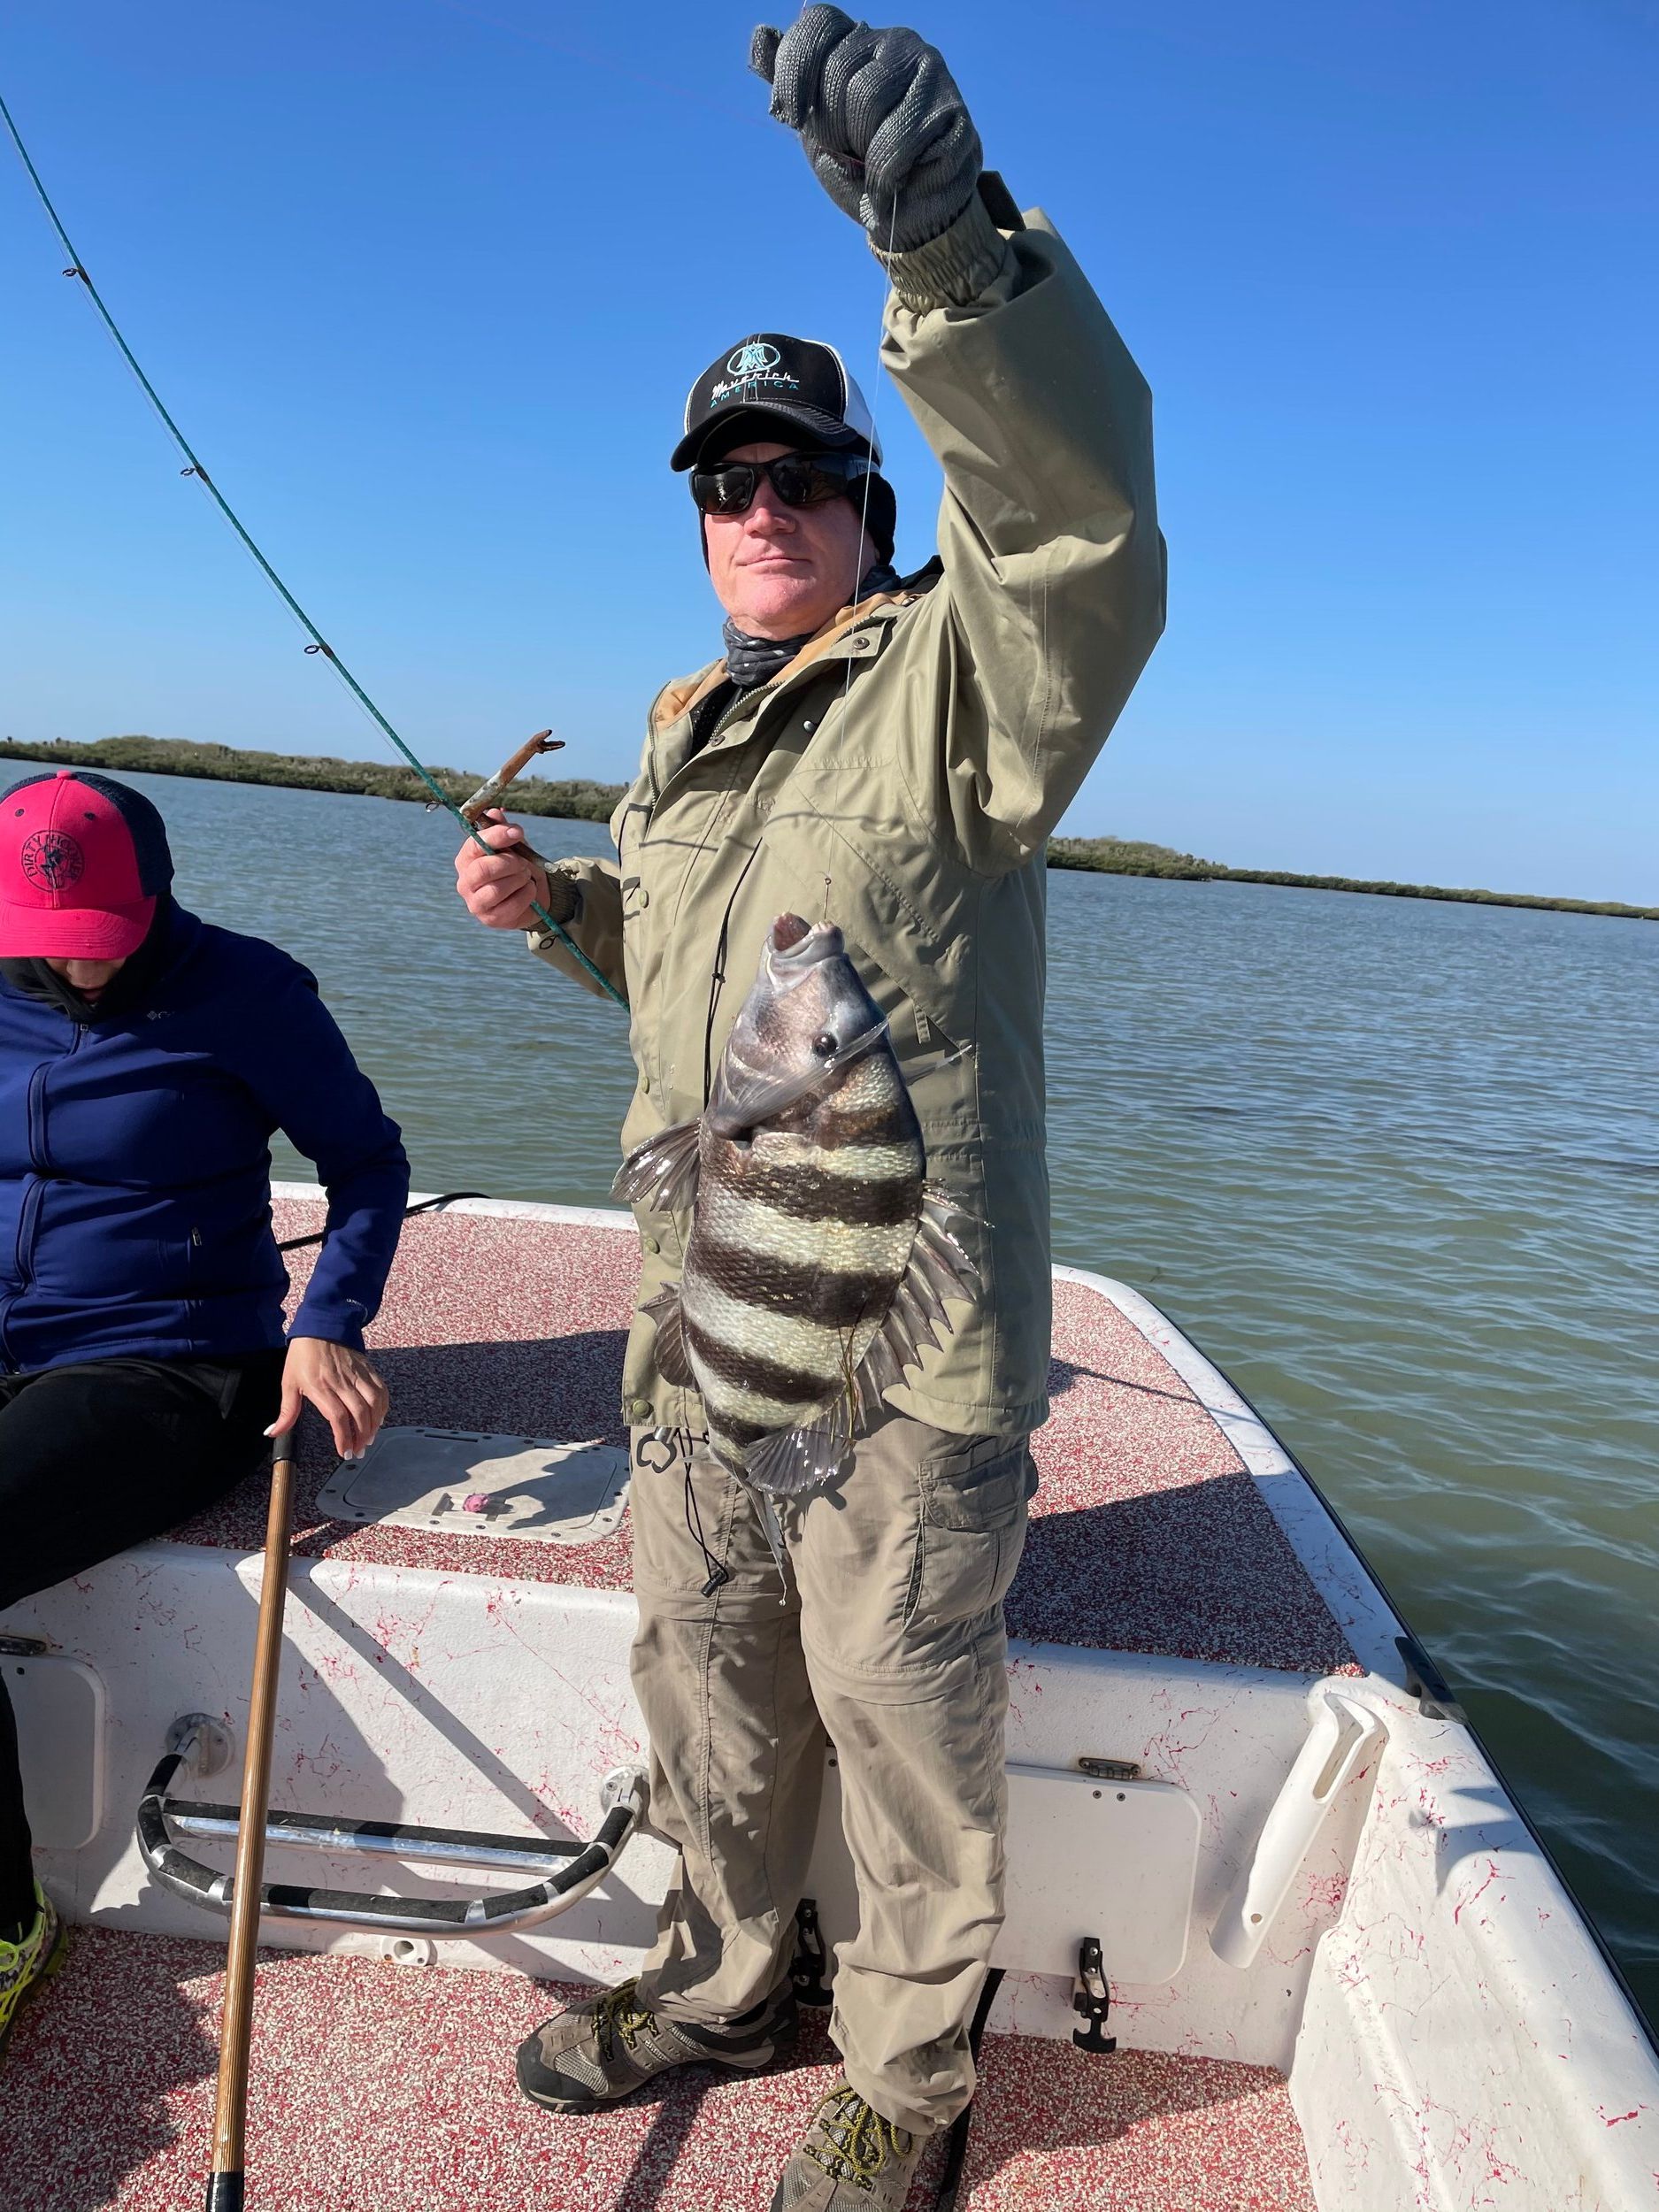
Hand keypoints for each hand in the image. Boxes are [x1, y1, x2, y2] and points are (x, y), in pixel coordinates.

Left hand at [267, 1337, 389, 1459]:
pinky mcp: (367, 1369)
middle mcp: (342, 1382)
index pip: (337, 1417)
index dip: (343, 1437)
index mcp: (321, 1386)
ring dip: (374, 1424)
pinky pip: (381, 1390)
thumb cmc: (303, 1353)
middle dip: (361, 1436)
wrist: (322, 1324)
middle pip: (359, 1414)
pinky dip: (383, 1407)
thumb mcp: (289, 1382)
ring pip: (373, 1403)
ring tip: (369, 1438)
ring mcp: (357, 1375)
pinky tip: (378, 1417)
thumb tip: (274, 1432)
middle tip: (358, 1450)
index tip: (344, 1451)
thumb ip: (286, 1411)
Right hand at [453, 809, 555, 930]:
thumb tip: (495, 813)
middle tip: (523, 862)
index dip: (497, 836)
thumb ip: (503, 830)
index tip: (517, 832)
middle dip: (509, 863)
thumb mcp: (514, 845)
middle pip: (482, 870)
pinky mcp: (490, 919)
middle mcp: (465, 881)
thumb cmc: (517, 866)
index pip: (475, 844)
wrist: (533, 894)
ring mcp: (475, 902)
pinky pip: (510, 906)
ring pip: (496, 890)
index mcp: (466, 858)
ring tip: (526, 876)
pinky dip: (526, 895)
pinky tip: (529, 890)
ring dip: (518, 879)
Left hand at [751, 6, 980, 252]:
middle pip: (840, 68)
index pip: (819, 24)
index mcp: (858, 40)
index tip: (789, 116)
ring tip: (872, 167)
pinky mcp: (953, 109)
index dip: (795, 67)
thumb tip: (759, 37)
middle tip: (847, 151)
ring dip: (860, 151)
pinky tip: (893, 186)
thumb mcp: (816, 125)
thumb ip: (790, 84)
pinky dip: (885, 177)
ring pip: (868, 97)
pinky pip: (899, 141)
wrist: (912, 210)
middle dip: (832, 124)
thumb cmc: (861, 163)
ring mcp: (930, 71)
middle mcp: (896, 42)